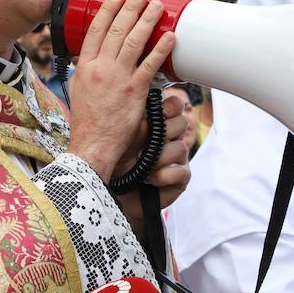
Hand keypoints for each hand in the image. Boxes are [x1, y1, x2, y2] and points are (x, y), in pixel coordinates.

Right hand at [65, 0, 174, 180]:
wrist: (93, 145)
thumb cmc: (87, 122)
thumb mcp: (78, 90)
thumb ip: (86, 71)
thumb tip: (90, 58)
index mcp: (85, 67)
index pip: (94, 30)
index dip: (107, 10)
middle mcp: (101, 68)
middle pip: (117, 30)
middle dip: (130, 8)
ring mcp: (118, 79)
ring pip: (134, 42)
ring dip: (147, 21)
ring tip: (157, 7)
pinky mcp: (135, 91)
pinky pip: (150, 65)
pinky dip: (161, 49)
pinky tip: (170, 37)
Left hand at [115, 94, 191, 223]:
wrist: (112, 193)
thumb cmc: (114, 162)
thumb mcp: (123, 136)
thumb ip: (137, 118)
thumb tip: (144, 99)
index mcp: (156, 124)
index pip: (174, 106)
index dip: (172, 106)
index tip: (162, 111)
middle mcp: (169, 138)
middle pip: (181, 123)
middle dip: (162, 134)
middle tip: (144, 146)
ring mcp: (177, 158)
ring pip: (180, 147)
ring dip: (158, 159)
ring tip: (142, 168)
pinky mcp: (181, 178)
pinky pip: (181, 171)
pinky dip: (163, 176)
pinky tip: (150, 180)